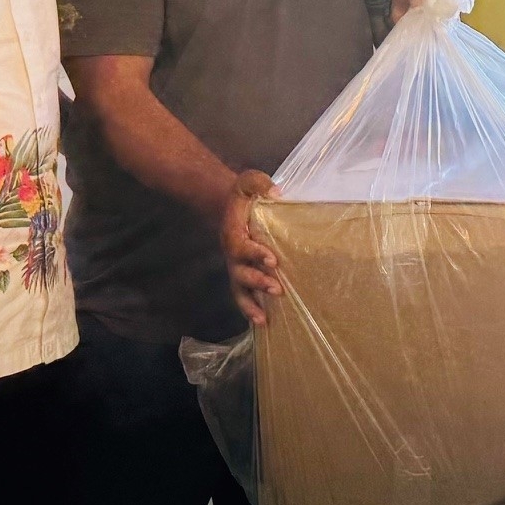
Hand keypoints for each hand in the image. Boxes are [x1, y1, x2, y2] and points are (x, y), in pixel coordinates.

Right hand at [222, 170, 284, 325]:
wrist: (227, 206)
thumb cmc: (242, 195)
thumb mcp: (248, 181)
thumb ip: (260, 183)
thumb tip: (277, 193)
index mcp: (234, 234)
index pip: (242, 247)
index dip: (256, 254)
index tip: (272, 260)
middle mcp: (232, 256)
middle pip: (241, 274)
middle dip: (258, 282)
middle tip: (278, 289)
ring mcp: (236, 268)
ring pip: (239, 290)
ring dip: (251, 305)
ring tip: (263, 320)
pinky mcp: (243, 275)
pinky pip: (244, 295)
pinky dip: (251, 309)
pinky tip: (263, 323)